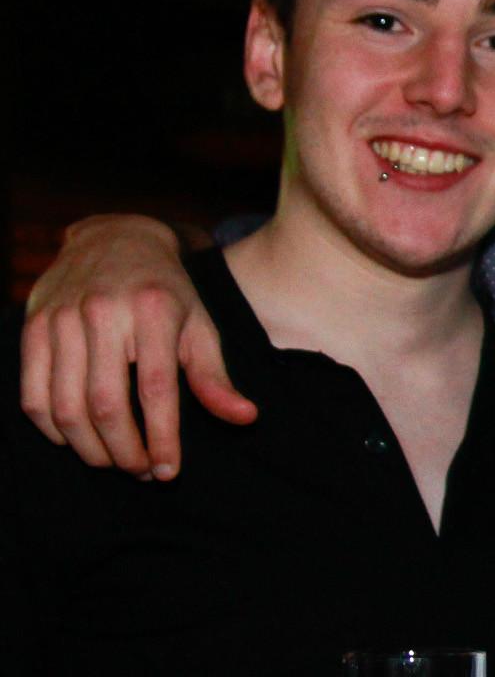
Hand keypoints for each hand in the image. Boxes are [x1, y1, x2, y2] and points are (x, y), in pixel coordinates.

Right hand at [19, 215, 255, 479]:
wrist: (116, 238)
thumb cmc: (166, 292)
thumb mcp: (199, 325)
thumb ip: (215, 376)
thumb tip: (245, 418)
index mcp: (155, 310)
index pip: (157, 389)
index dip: (161, 438)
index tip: (168, 472)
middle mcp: (105, 312)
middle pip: (107, 405)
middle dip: (125, 452)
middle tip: (142, 472)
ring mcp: (63, 318)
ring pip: (66, 407)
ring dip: (89, 449)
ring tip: (114, 461)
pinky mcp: (34, 327)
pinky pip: (33, 395)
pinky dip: (53, 429)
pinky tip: (77, 439)